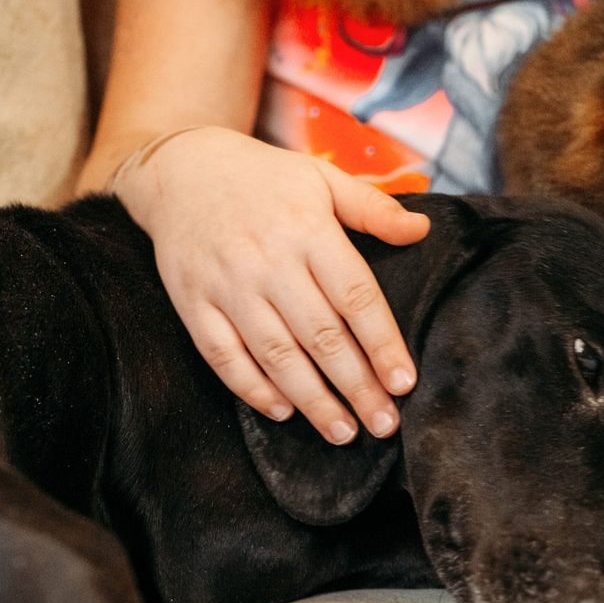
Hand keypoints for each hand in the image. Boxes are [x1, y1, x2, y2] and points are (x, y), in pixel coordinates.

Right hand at [112, 127, 428, 444]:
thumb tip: (422, 230)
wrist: (181, 170)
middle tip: (383, 424)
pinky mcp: (194, 303)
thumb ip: (372, 208)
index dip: (382, 344)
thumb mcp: (322, 178)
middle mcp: (268, 261)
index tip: (404, 383)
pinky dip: (252, 388)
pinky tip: (283, 411)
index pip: (355, 297)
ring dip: (312, 400)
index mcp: (308, 230)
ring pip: (276, 355)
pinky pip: (223, 356)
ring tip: (342, 432)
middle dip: (356, 387)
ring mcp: (227, 285)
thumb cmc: (264, 179)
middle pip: (321, 336)